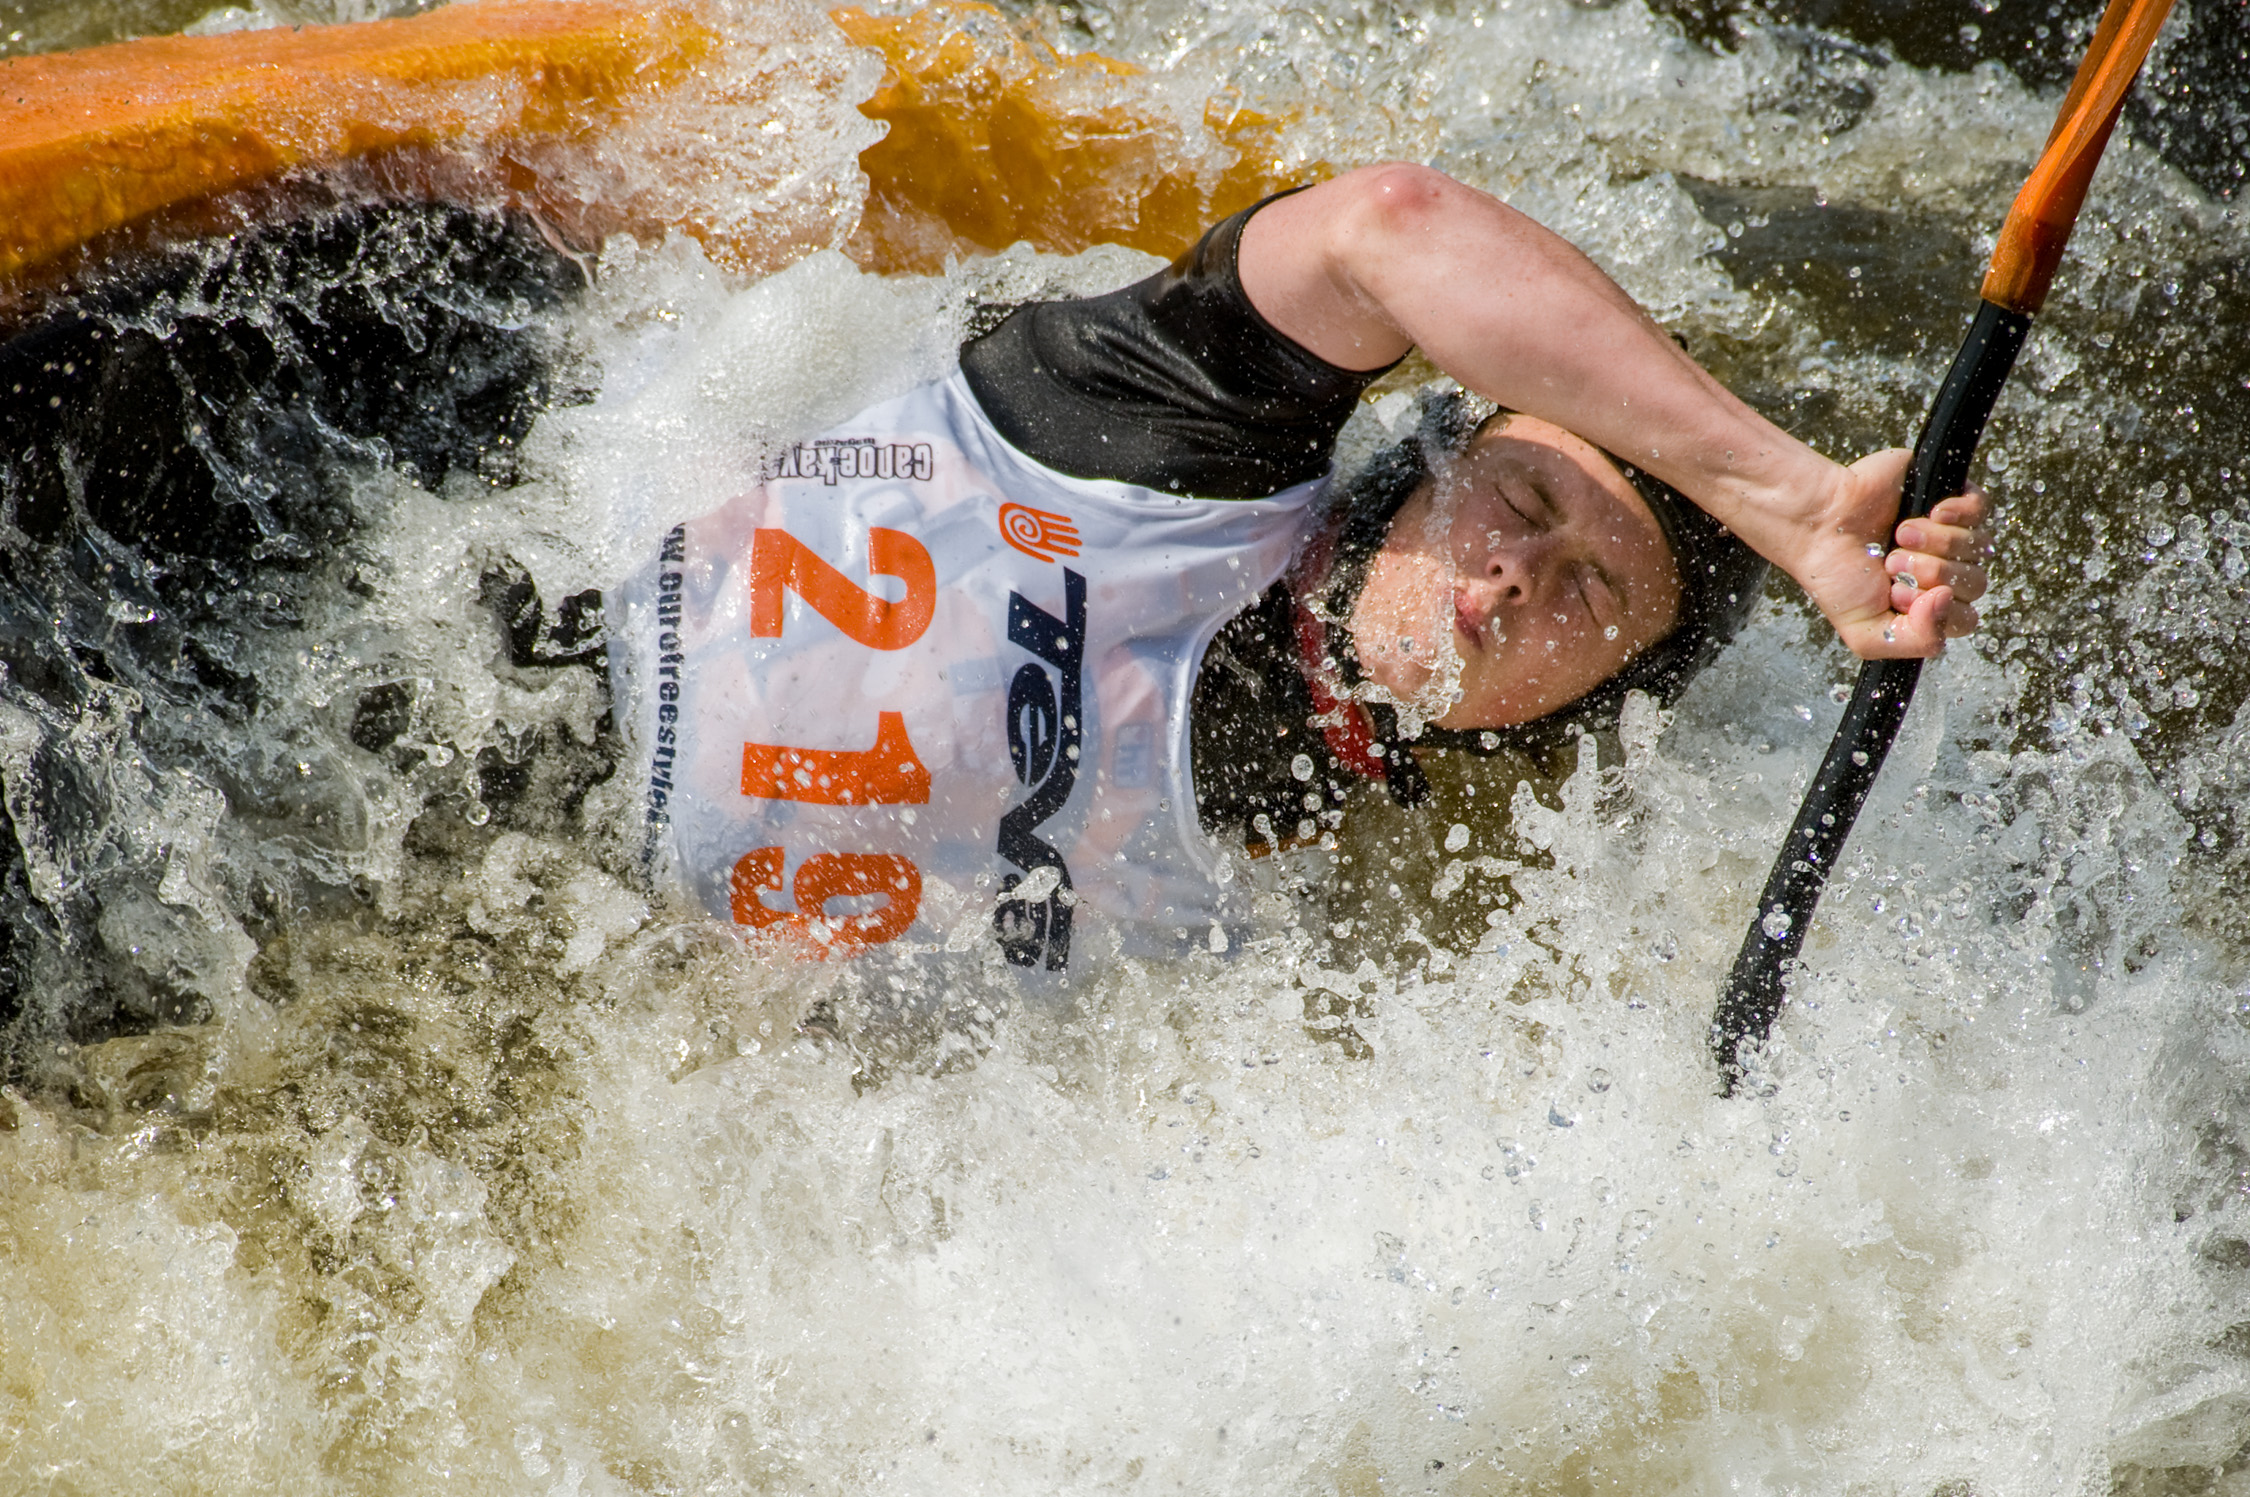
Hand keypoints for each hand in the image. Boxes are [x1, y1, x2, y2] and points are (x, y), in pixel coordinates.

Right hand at [1788, 449, 1990, 658]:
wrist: (1815, 523)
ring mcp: (1948, 533)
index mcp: (1926, 604)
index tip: (1897, 594)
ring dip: (1939, 544)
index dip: (1936, 610)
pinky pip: (1980, 508)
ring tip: (1900, 535)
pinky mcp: (1948, 496)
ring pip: (1979, 547)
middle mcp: (1942, 569)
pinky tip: (1931, 514)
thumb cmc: (1833, 575)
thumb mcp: (1866, 632)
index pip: (1963, 617)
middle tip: (1892, 563)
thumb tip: (1948, 602)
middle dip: (1932, 574)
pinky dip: (1959, 514)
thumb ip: (1914, 641)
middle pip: (1974, 582)